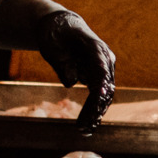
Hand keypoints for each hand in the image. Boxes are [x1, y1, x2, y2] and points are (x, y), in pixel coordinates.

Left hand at [37, 11, 115, 130]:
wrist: (61, 27)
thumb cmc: (56, 32)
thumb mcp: (53, 44)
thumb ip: (62, 63)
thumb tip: (71, 82)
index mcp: (96, 47)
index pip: (101, 67)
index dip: (101, 82)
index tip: (99, 96)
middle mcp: (105, 60)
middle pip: (105, 85)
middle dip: (96, 107)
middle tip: (83, 125)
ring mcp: (103, 70)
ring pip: (104, 96)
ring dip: (95, 114)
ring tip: (83, 130)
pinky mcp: (97, 79)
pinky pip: (98, 98)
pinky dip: (92, 112)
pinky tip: (86, 127)